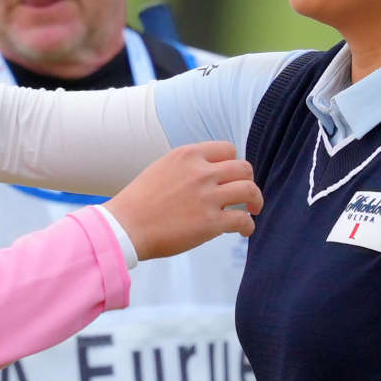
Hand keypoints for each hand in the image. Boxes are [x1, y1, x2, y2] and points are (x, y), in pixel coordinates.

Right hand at [106, 142, 261, 259]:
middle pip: (244, 168)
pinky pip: (243, 219)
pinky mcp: (211, 222)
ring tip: (253, 210)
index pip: (227, 149)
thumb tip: (209, 176)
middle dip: (248, 181)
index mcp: (187, 155)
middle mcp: (201, 172)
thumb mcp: (162, 168)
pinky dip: (248, 226)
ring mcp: (207, 197)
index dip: (233, 164)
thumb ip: (187, 167)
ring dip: (256, 201)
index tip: (231, 177)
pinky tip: (243, 231)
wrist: (124, 227)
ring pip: (250, 190)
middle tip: (246, 195)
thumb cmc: (138, 203)